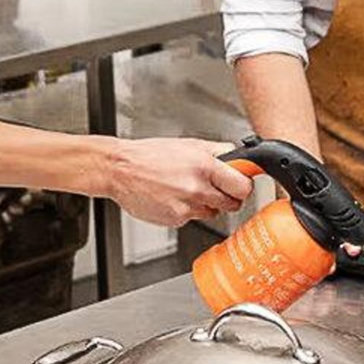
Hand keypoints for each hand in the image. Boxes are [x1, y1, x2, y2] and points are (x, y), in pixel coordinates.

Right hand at [105, 139, 252, 226]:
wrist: (119, 170)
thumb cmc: (149, 156)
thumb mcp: (188, 144)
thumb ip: (217, 151)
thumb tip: (238, 155)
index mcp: (204, 166)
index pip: (243, 186)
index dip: (244, 186)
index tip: (241, 184)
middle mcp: (197, 188)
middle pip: (233, 204)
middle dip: (229, 197)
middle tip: (219, 188)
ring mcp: (186, 207)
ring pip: (213, 213)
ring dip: (207, 204)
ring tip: (188, 189)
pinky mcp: (175, 220)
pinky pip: (193, 218)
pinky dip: (188, 210)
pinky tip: (174, 197)